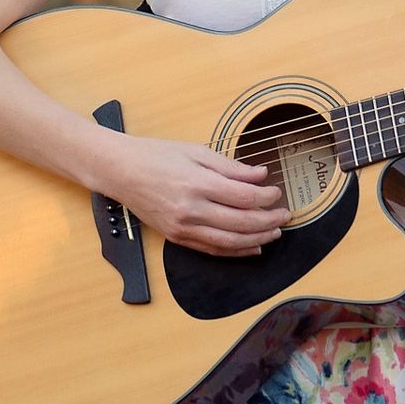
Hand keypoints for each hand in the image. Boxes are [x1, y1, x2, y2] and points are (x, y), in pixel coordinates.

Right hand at [93, 134, 289, 257]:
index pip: (244, 197)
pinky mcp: (176, 238)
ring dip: (257, 240)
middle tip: (285, 215)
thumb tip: (260, 175)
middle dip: (268, 221)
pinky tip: (252, 247)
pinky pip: (211, 250)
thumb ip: (231, 167)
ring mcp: (183, 228)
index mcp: (197, 184)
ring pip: (229, 242)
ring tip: (274, 232)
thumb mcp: (196, 151)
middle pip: (241, 223)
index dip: (267, 197)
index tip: (278, 192)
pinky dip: (235, 252)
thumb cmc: (156, 155)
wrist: (120, 171)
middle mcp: (191, 210)